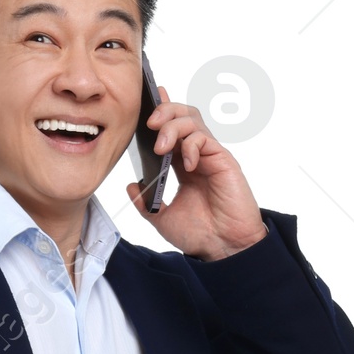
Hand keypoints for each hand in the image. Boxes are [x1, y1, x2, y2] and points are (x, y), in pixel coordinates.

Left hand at [125, 85, 267, 260]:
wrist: (224, 249)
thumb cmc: (200, 234)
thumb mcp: (162, 218)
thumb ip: (145, 202)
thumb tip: (130, 185)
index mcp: (182, 164)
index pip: (170, 128)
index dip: (159, 112)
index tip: (144, 104)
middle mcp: (196, 155)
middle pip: (182, 115)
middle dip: (164, 111)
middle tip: (149, 123)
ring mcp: (210, 155)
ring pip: (193, 120)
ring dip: (173, 126)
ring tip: (160, 147)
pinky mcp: (223, 160)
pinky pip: (204, 138)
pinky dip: (191, 145)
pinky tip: (185, 163)